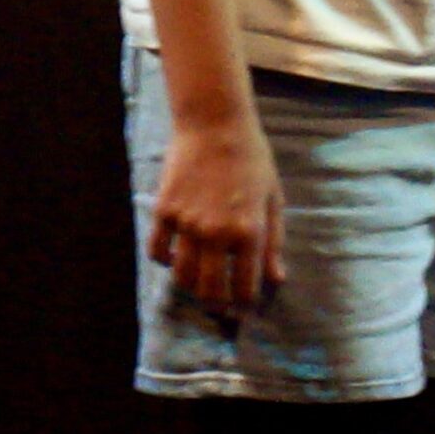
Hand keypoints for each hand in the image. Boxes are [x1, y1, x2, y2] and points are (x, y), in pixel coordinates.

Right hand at [150, 111, 284, 312]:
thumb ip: (274, 243)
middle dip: (215, 303)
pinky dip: (165, 261)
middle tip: (218, 306)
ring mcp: (187, 224)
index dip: (244, 302)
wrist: (215, 127)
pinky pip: (158, 251)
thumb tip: (276, 278)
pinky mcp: (164, 212)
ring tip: (198, 285)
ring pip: (182, 275)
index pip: (245, 285)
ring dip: (190, 286)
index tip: (243, 306)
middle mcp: (217, 233)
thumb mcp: (273, 201)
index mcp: (250, 232)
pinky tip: (175, 259)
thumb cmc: (252, 161)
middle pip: (209, 288)